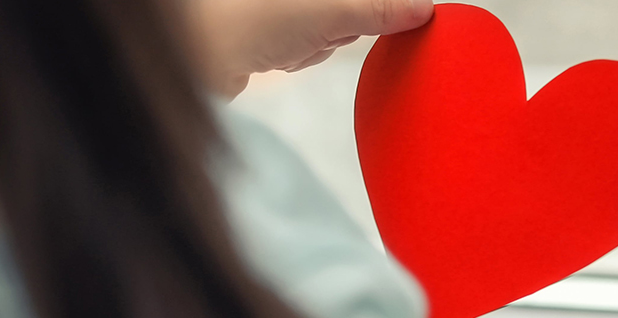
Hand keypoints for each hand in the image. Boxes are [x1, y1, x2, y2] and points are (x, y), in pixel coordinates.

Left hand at [183, 0, 433, 96]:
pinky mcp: (267, 28)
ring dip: (322, 40)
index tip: (397, 18)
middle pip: (350, 4)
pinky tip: (280, 56)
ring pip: (330, 23)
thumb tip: (423, 8)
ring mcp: (282, 8)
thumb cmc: (253, 19)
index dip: (377, 7)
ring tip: (294, 44)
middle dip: (344, 21)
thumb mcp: (335, 10)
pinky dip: (300, 53)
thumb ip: (381, 7)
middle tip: (327, 29)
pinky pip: (306, 41)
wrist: (194, 57)